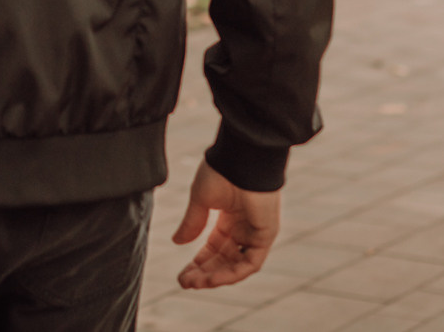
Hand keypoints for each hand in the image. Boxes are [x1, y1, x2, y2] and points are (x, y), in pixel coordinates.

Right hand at [173, 158, 280, 288]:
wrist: (241, 159)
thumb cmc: (222, 171)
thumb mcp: (200, 200)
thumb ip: (192, 223)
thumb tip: (178, 242)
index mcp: (229, 217)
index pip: (214, 247)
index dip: (198, 261)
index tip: (182, 274)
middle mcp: (243, 227)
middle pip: (223, 259)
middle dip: (204, 272)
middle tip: (185, 282)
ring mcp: (255, 233)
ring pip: (236, 265)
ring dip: (215, 277)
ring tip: (195, 283)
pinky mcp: (265, 236)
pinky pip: (249, 263)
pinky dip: (231, 274)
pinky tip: (211, 278)